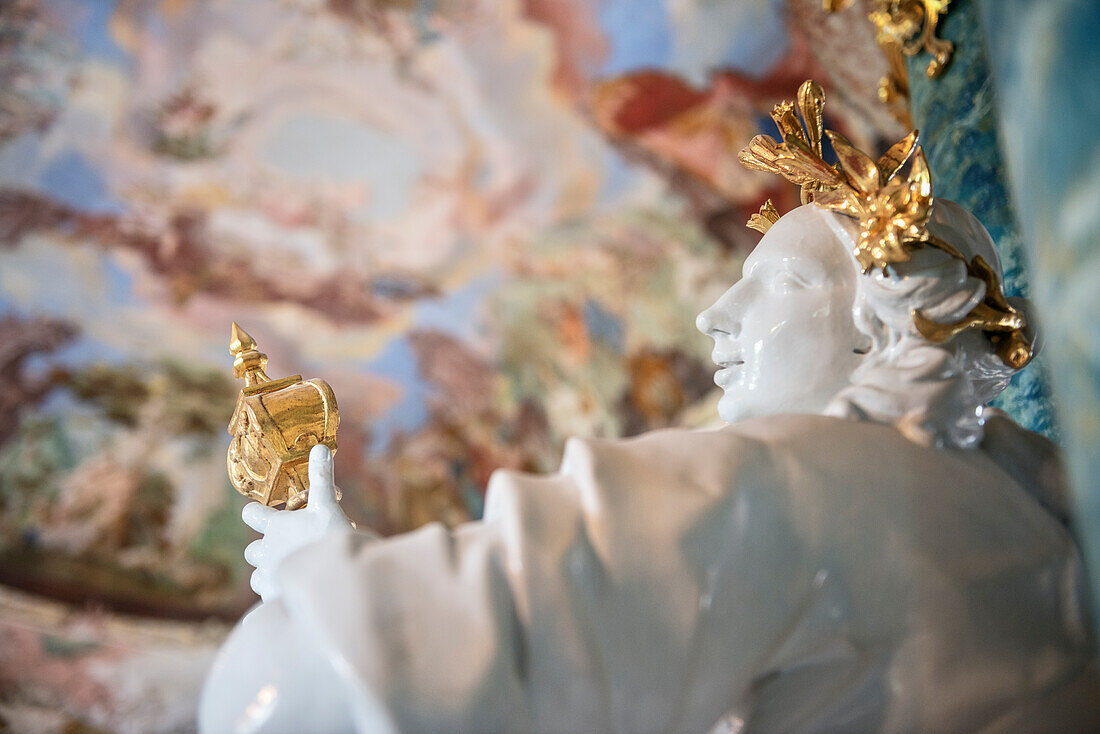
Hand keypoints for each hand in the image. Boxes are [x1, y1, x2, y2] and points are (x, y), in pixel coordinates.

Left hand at [241, 444, 351, 602]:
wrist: (332, 584)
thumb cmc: (329, 540)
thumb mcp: (328, 506)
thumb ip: (322, 478)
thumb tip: (321, 447)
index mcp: (275, 526)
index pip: (251, 515)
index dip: (254, 513)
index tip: (260, 514)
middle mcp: (265, 551)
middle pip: (250, 550)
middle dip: (263, 549)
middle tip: (286, 549)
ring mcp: (268, 577)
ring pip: (256, 576)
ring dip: (268, 573)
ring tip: (290, 573)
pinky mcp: (272, 600)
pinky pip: (264, 599)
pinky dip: (274, 596)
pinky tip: (289, 597)